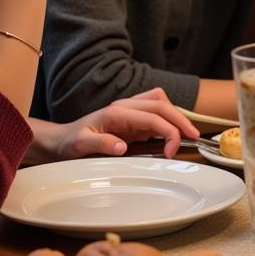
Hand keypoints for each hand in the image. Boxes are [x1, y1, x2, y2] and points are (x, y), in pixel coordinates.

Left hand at [22, 89, 199, 163]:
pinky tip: (175, 133)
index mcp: (116, 111)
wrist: (61, 140)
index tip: (172, 152)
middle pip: (161, 104)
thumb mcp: (80, 145)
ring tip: (189, 133)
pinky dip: (169, 118)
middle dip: (180, 119)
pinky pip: (156, 111)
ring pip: (161, 102)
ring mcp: (130, 111)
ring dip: (177, 115)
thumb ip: (101, 143)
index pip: (152, 116)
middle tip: (193, 138)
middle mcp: (125, 107)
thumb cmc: (69, 142)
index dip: (168, 132)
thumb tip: (122, 146)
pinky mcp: (132, 119)